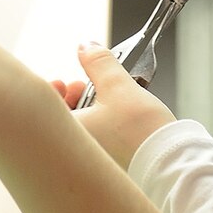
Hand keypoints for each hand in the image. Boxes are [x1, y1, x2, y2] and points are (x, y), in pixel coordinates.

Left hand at [59, 43, 179, 167]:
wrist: (168, 161)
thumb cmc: (140, 131)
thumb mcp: (117, 85)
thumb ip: (98, 62)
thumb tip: (86, 46)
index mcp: (66, 133)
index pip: (45, 110)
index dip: (52, 92)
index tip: (64, 82)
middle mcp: (73, 150)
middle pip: (62, 119)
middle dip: (73, 98)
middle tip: (86, 87)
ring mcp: (90, 160)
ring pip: (81, 130)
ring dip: (88, 110)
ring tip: (106, 101)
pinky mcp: (106, 166)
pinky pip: (96, 142)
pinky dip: (101, 127)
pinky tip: (115, 120)